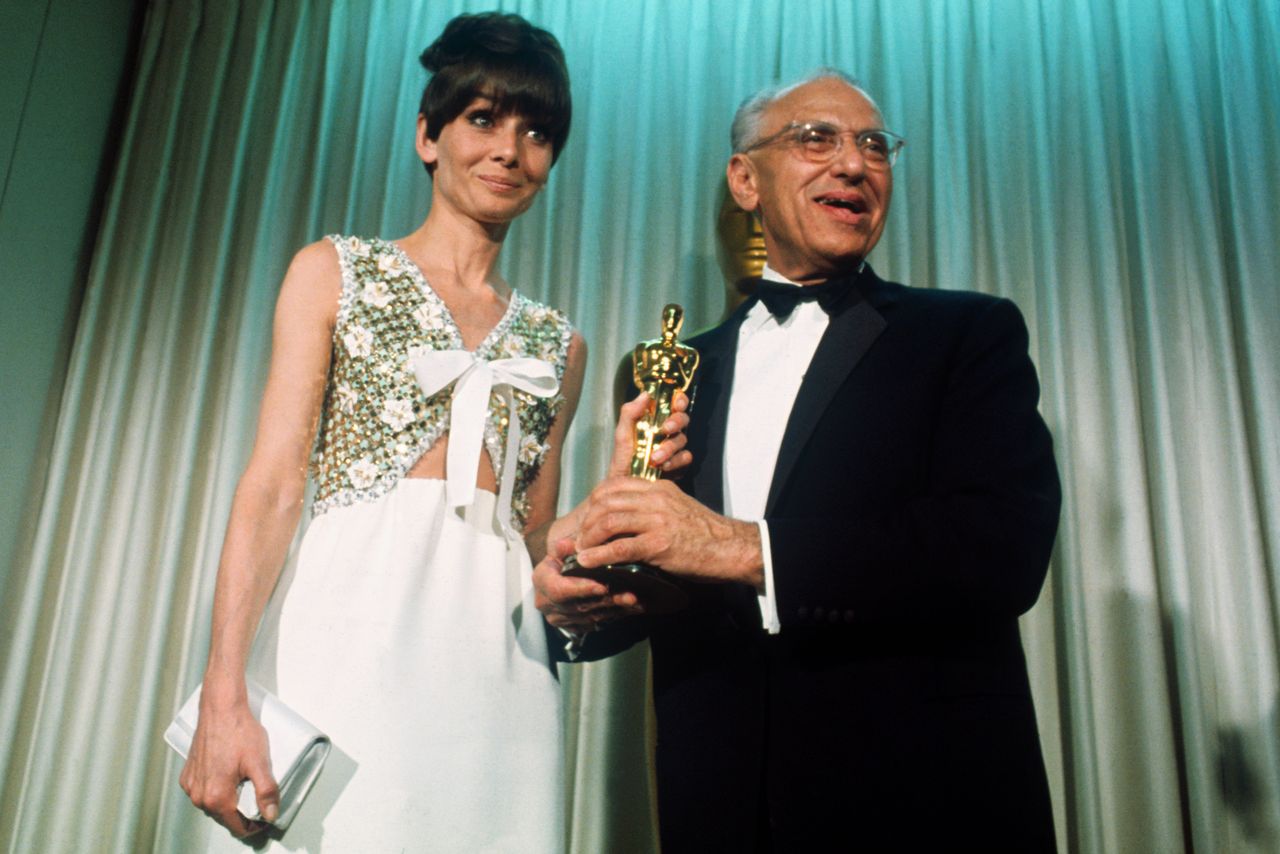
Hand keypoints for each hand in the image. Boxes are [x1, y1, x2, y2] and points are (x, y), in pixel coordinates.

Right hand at [179, 682, 279, 837]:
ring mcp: (191, 785)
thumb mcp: (260, 762)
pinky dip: (216, 788)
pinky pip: (204, 791)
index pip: (237, 827)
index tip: (265, 818)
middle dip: (242, 812)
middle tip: (258, 797)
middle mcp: (199, 795)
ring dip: (229, 800)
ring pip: (214, 805)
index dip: (254, 826)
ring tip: (244, 783)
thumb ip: (266, 792)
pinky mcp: (188, 775)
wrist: (220, 709)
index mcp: (217, 796)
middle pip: (225, 817)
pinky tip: (228, 775)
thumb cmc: (238, 731)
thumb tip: (270, 814)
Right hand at [533, 538, 644, 631]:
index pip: (559, 590)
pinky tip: (630, 608)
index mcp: (541, 582)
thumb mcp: (559, 552)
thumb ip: (563, 548)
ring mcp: (560, 618)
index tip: (601, 586)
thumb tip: (567, 544)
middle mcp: (547, 604)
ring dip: (614, 609)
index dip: (581, 589)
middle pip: (578, 606)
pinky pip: (595, 624)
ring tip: (633, 600)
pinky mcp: (572, 627)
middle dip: (605, 600)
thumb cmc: (560, 563)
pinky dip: (614, 616)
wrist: (554, 581)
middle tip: (628, 595)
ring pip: (589, 617)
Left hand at [573, 477, 763, 587]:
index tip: (587, 518)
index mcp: (659, 488)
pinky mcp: (659, 545)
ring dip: (588, 539)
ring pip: (608, 522)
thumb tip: (628, 516)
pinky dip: (598, 556)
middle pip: (605, 502)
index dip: (594, 502)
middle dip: (586, 522)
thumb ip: (654, 506)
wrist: (732, 548)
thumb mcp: (678, 507)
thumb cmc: (706, 533)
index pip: (614, 485)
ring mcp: (657, 521)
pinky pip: (619, 548)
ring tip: (580, 552)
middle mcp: (655, 500)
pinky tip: (587, 562)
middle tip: (579, 539)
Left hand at [607, 391, 691, 477]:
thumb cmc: (622, 460)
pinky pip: (686, 457)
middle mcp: (666, 432)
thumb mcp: (622, 435)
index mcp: (654, 420)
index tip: (676, 404)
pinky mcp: (679, 463)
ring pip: (682, 439)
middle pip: (682, 419)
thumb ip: (629, 413)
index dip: (679, 400)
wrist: (625, 486)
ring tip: (655, 458)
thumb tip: (645, 395)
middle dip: (676, 421)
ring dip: (670, 447)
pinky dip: (676, 461)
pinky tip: (664, 466)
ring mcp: (674, 448)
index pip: (673, 403)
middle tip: (666, 428)